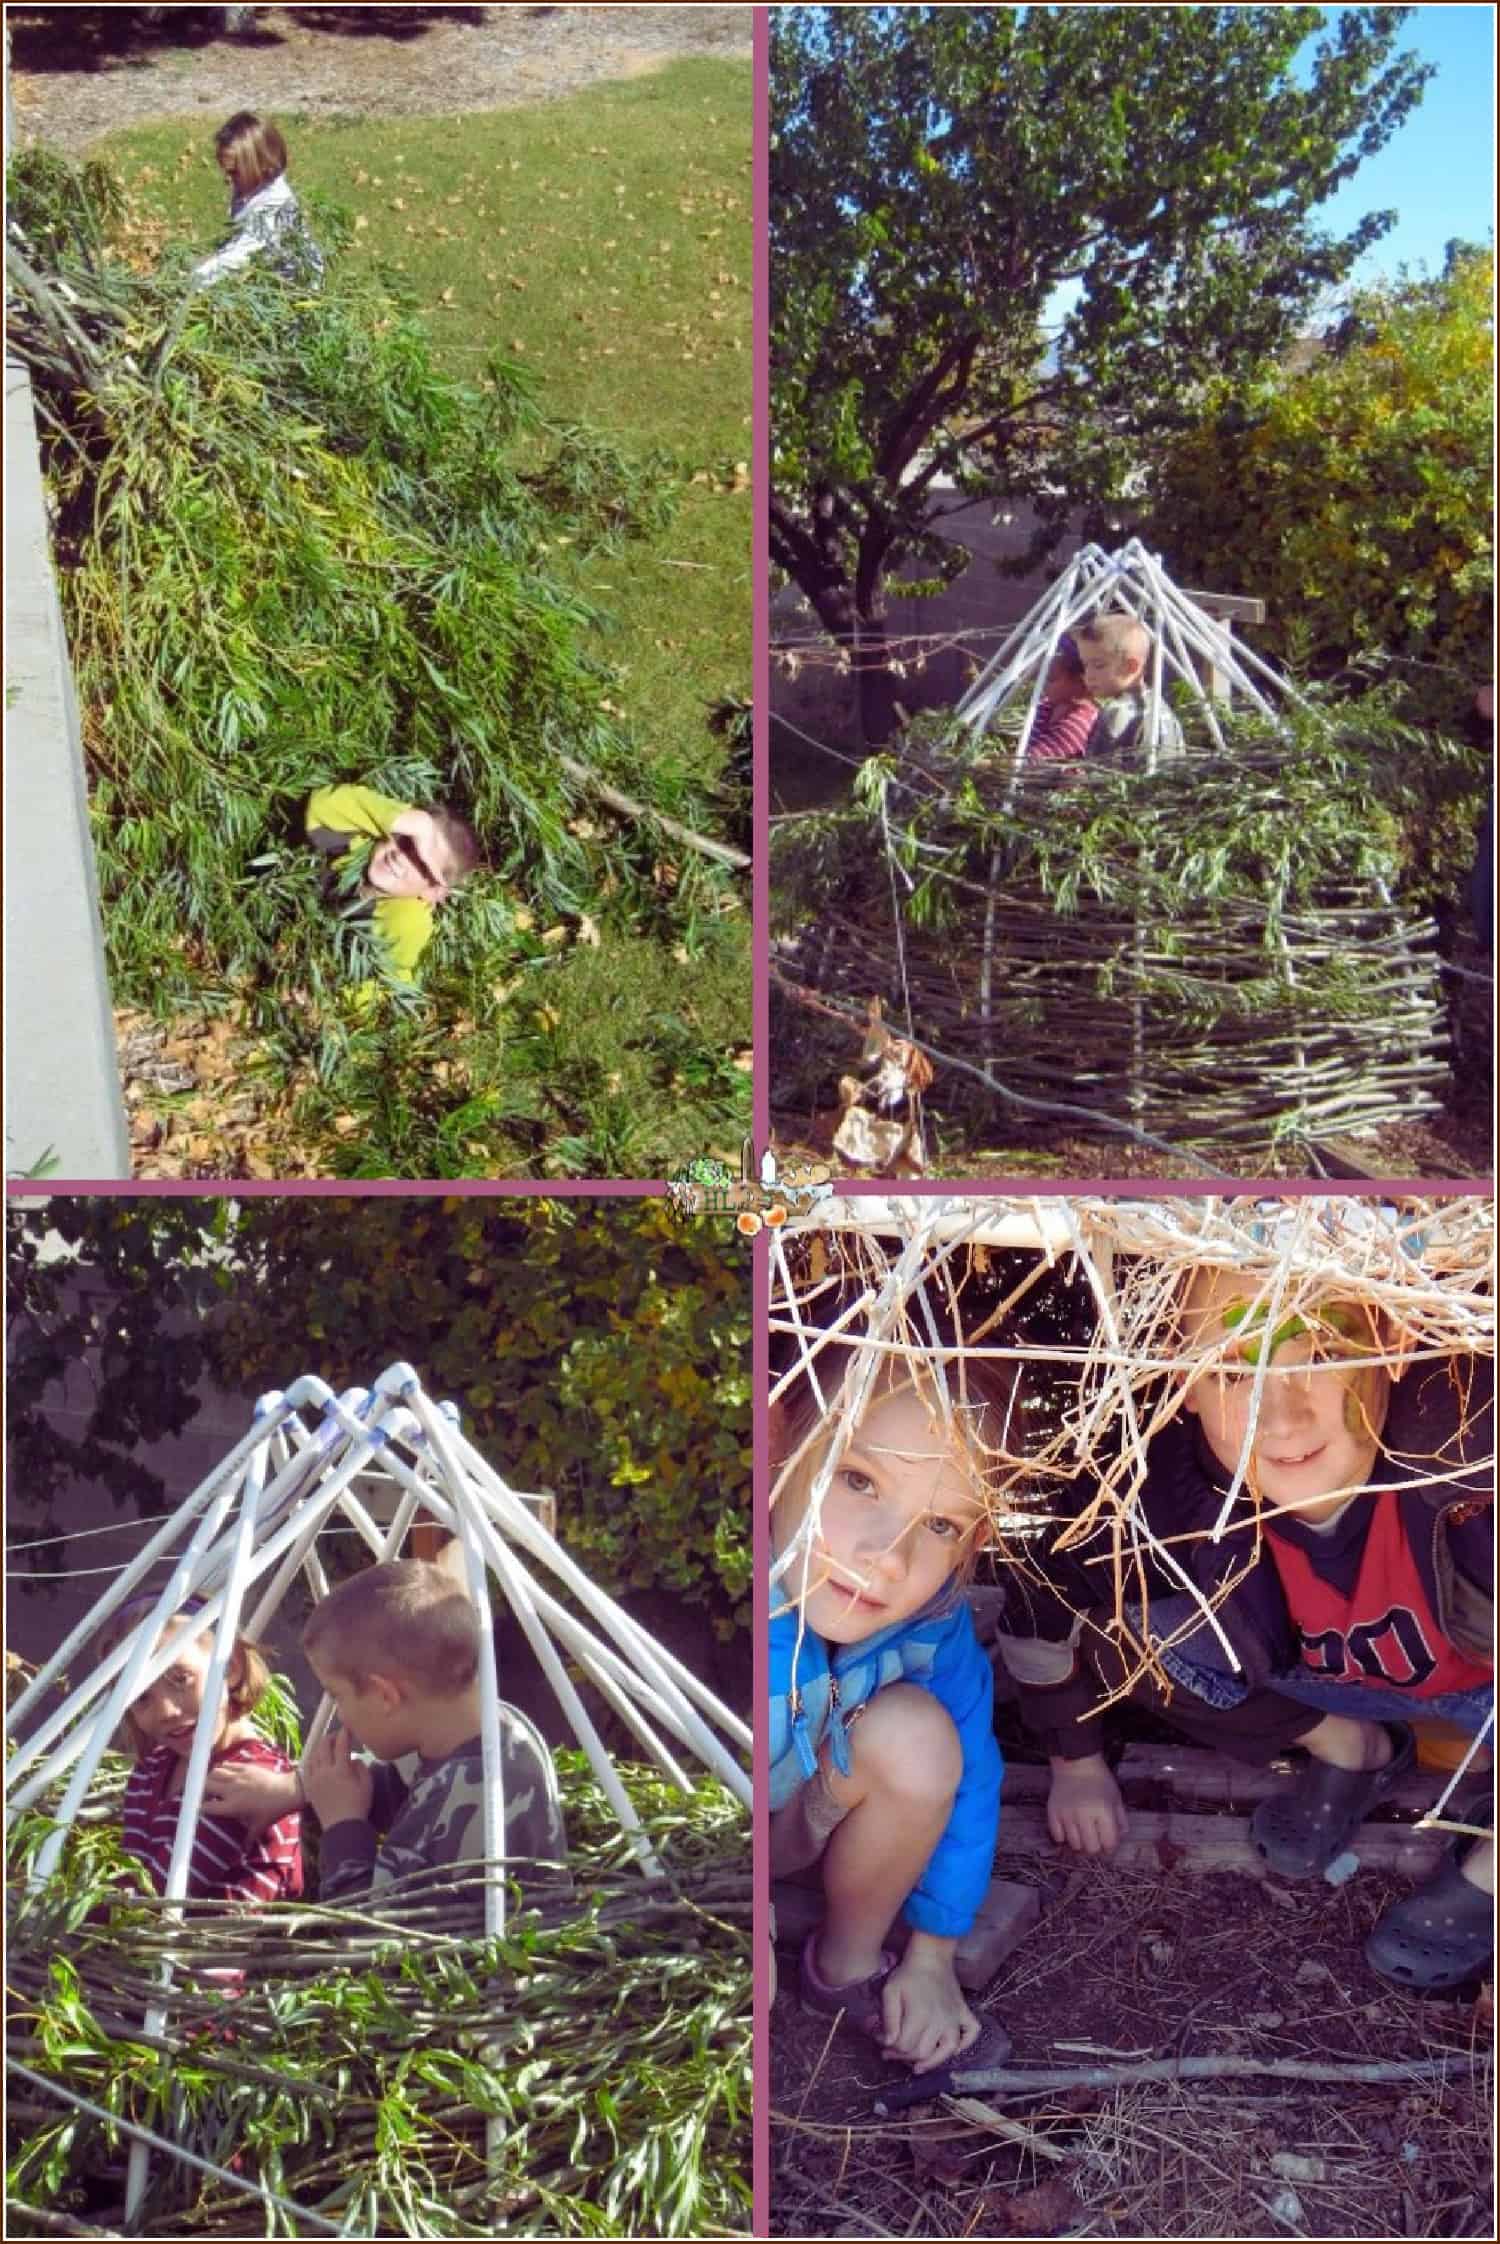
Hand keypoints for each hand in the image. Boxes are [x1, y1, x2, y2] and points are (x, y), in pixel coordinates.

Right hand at [201, 1759, 303, 1838]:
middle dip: (201, 1790)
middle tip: (204, 1796)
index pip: (207, 1806)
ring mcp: (237, 1776)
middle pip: (206, 1785)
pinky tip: (225, 1774)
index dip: (200, 1808)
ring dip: (210, 1778)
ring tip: (212, 1784)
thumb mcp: (259, 1827)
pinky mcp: (245, 1766)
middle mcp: (231, 1790)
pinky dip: (223, 1769)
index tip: (199, 1809)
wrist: (287, 1791)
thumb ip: (248, 1839)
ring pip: (214, 1772)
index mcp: (232, 1806)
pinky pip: (227, 1765)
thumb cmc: (272, 1811)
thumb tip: (244, 1851)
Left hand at [301, 1728, 373, 1827]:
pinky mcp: (309, 1786)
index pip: (341, 1744)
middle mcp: (325, 1772)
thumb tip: (353, 1757)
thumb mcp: (367, 1784)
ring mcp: (315, 1779)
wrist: (342, 1826)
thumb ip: (361, 1766)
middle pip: (324, 1746)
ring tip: (328, 1745)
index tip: (348, 1727)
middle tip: (338, 1735)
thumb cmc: (358, 1805)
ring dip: (321, 1747)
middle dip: (331, 1737)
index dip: (344, 1733)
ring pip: (314, 1755)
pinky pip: (307, 1767)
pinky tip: (318, 1758)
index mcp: (341, 1770)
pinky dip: (313, 1758)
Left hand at [879, 1936, 980, 2074]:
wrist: (931, 1955)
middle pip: (923, 2052)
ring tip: (919, 2066)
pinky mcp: (963, 2012)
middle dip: (905, 2057)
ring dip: (934, 2061)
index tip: (881, 2042)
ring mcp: (954, 2017)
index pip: (905, 2046)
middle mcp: (940, 2021)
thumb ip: (889, 2019)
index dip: (890, 2048)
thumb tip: (888, 2043)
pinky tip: (953, 2049)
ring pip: (949, 2050)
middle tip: (893, 2052)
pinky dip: (966, 2044)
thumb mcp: (890, 1992)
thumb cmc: (908, 1973)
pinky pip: (972, 2031)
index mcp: (920, 2016)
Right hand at [1047, 1754, 1127, 1855]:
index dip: (1111, 1847)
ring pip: (1074, 1844)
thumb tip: (1120, 1837)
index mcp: (1103, 1811)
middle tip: (1096, 1840)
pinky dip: (1064, 1837)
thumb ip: (1121, 1819)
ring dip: (1080, 1843)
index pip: (1109, 1843)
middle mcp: (1084, 1815)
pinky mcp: (1053, 1812)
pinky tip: (1069, 1830)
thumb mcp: (1116, 1797)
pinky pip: (1057, 1836)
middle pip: (1091, 1848)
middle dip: (1096, 1848)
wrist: (1076, 1762)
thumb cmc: (1099, 1779)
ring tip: (1083, 1834)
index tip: (1109, 1844)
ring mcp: (1067, 1814)